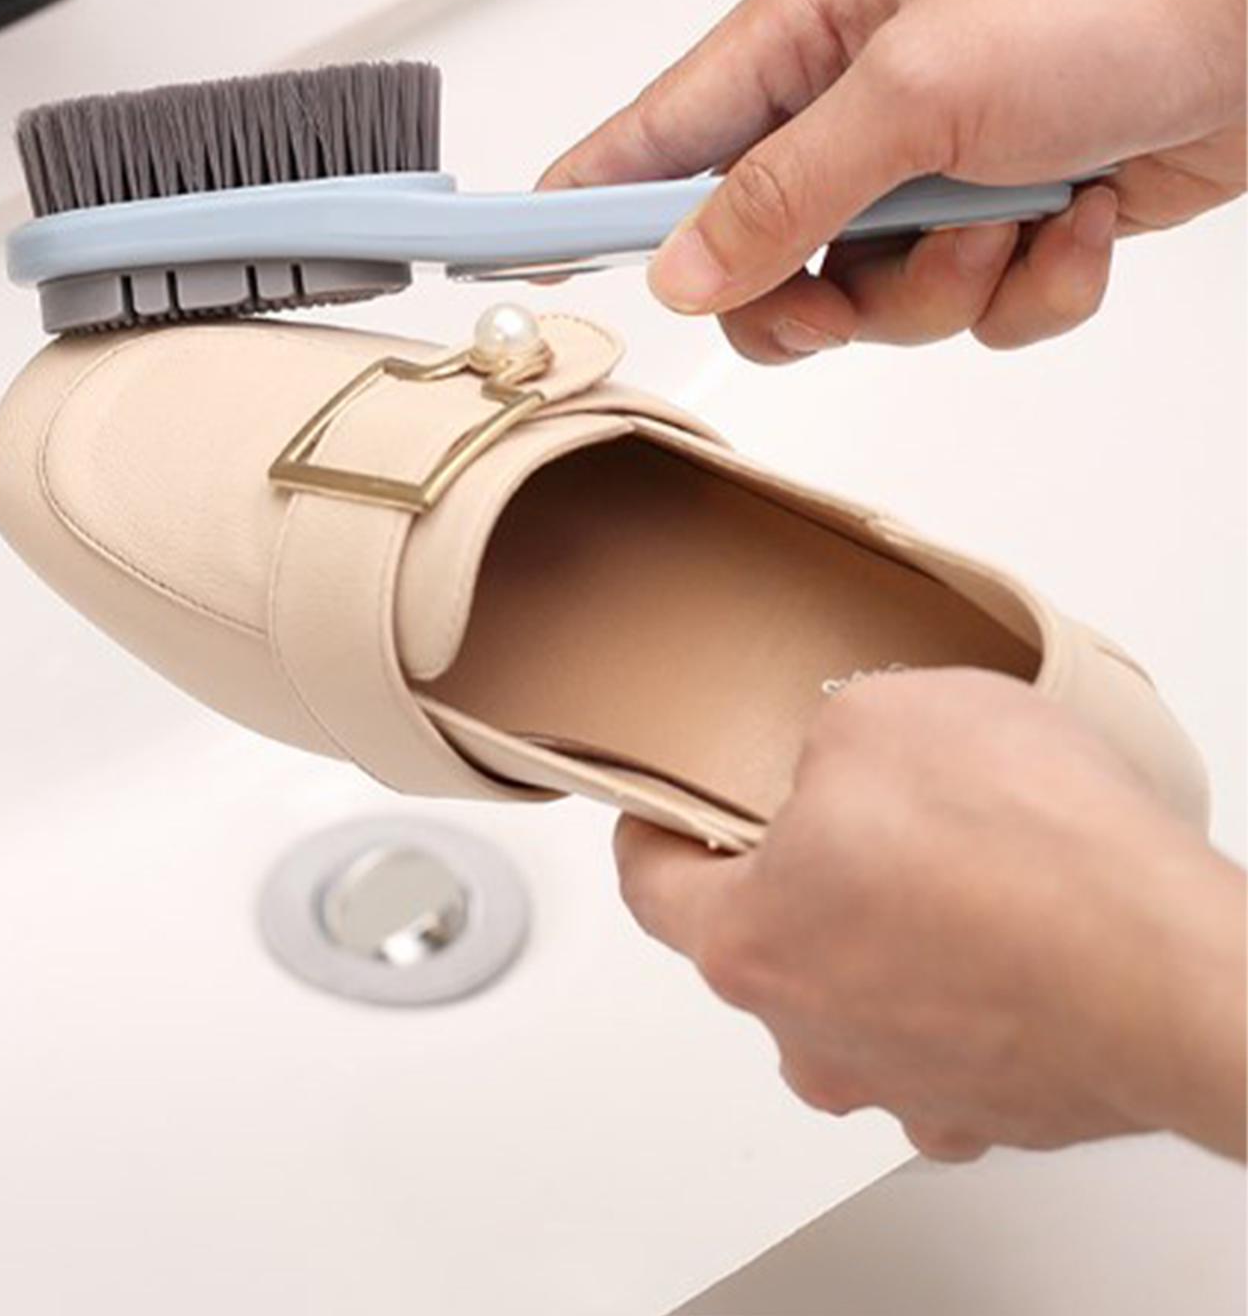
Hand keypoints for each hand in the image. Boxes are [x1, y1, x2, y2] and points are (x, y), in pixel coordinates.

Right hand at [542, 0, 1245, 358]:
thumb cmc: (1112, 4)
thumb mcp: (916, 93)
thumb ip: (782, 191)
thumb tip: (685, 267)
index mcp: (805, 28)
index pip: (657, 132)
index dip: (589, 200)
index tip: (525, 256)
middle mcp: (852, 103)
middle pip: (754, 253)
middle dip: (814, 293)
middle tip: (844, 294)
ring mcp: (923, 169)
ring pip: (864, 299)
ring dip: (946, 283)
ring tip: (1012, 216)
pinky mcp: (993, 221)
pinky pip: (963, 308)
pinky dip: (1024, 286)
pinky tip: (1073, 219)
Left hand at [614, 669, 1246, 1159]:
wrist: (1176, 969)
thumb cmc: (1031, 856)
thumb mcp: (881, 716)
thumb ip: (822, 741)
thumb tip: (833, 761)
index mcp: (750, 941)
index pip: (651, 888)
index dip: (654, 834)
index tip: (664, 814)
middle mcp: (809, 1035)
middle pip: (761, 944)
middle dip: (791, 876)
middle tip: (848, 820)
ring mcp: (900, 1086)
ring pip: (856, 997)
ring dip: (883, 938)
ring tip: (953, 874)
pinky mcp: (990, 1110)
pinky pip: (948, 1036)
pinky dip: (964, 988)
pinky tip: (1009, 936)